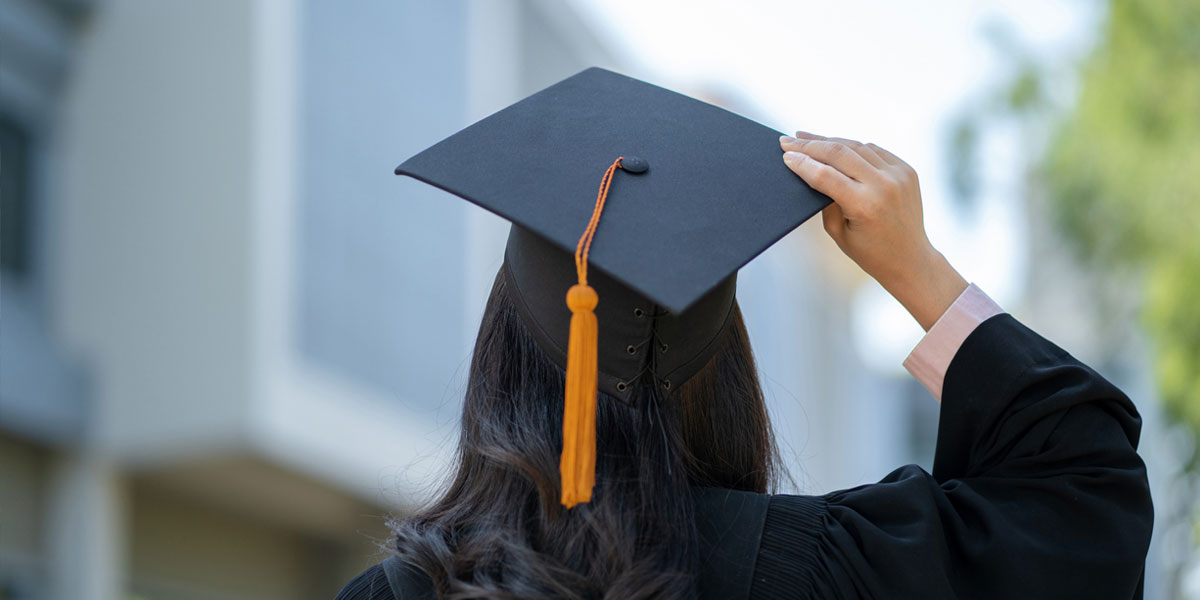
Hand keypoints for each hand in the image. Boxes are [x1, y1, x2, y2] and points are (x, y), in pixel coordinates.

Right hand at [780, 132, 966, 330]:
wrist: (910, 258)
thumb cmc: (872, 253)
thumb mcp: (838, 233)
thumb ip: (824, 201)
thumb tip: (812, 171)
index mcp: (865, 205)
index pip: (825, 175)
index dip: (802, 163)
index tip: (786, 156)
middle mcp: (884, 186)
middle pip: (839, 153)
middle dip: (810, 145)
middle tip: (788, 141)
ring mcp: (899, 175)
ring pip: (857, 146)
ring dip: (830, 141)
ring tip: (807, 139)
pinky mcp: (906, 170)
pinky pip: (874, 150)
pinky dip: (853, 147)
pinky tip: (836, 146)